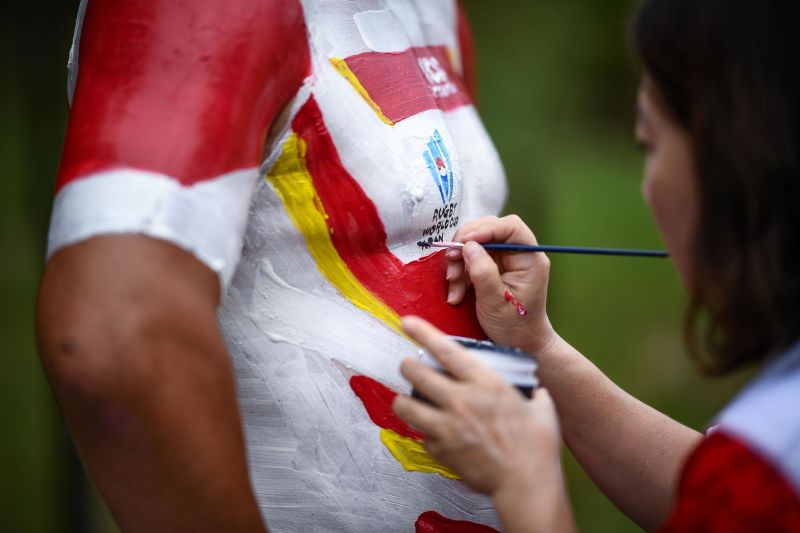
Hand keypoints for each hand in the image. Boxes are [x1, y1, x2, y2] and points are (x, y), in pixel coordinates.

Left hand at [392, 316, 561, 498]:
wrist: (527, 484)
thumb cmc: (537, 446)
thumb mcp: (542, 408)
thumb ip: (532, 393)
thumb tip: (534, 390)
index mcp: (485, 382)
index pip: (446, 350)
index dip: (423, 332)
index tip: (408, 322)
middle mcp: (461, 400)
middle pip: (415, 373)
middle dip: (407, 366)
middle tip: (409, 367)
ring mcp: (447, 426)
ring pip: (405, 405)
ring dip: (404, 400)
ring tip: (408, 400)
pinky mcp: (441, 450)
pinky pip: (423, 436)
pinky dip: (426, 434)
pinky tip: (436, 434)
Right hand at [445, 215, 557, 355]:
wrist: (519, 343)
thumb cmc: (514, 326)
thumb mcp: (496, 302)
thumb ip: (483, 272)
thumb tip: (469, 247)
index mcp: (530, 259)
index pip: (511, 227)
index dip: (486, 228)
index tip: (465, 242)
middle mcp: (518, 254)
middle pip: (489, 230)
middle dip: (466, 244)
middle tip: (451, 260)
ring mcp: (505, 260)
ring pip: (476, 244)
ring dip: (459, 261)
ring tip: (452, 284)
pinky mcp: (493, 268)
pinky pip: (471, 259)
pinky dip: (459, 273)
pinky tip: (456, 292)